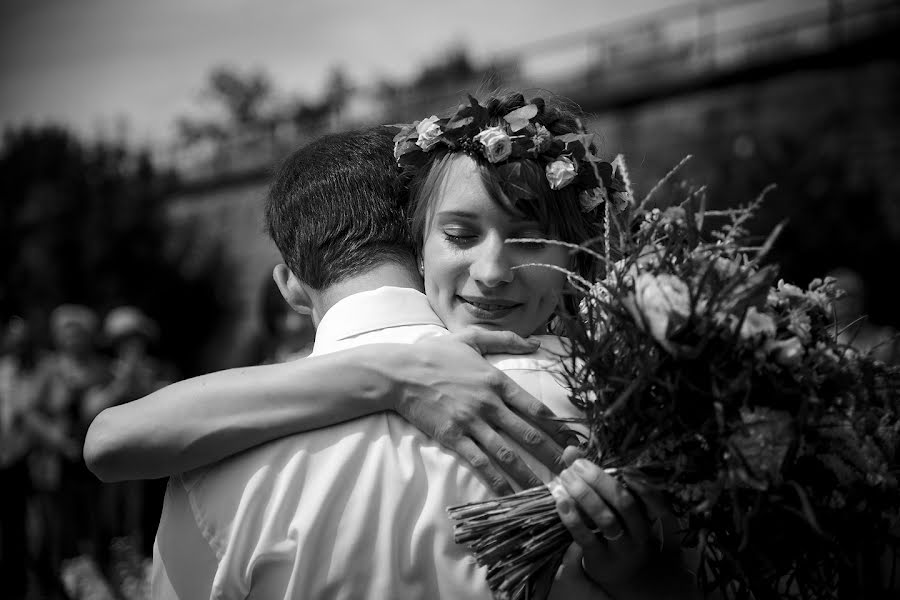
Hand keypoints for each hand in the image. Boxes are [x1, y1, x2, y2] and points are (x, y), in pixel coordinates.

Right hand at [390, 328, 575, 494]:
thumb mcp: (470, 338)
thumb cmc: (434, 354)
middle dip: (554, 456)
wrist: (399, 372)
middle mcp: (490, 404)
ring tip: (547, 495)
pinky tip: (510, 496)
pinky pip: (480, 463)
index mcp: (497, 381)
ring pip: (508, 454)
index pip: (536, 408)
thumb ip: (504, 339)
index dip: (558, 427)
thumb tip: (534, 343)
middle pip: (530, 434)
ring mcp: (471, 423)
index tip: (574, 442)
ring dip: (530, 476)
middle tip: (572, 474)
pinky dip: (497, 482)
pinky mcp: (453, 438)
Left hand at [552, 447, 664, 590]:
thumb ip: (596, 478)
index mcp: (648, 515)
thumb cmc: (621, 534)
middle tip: (578, 466)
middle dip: (600, 481)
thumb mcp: (617, 509)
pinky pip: (586, 538)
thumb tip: (571, 449)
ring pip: (606, 520)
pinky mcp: (600, 560)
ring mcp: (621, 548)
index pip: (651, 495)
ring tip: (566, 478)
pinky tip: (560, 502)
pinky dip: (572, 518)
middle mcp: (639, 532)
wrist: (628, 579)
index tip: (620, 464)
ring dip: (585, 496)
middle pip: (624, 503)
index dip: (636, 479)